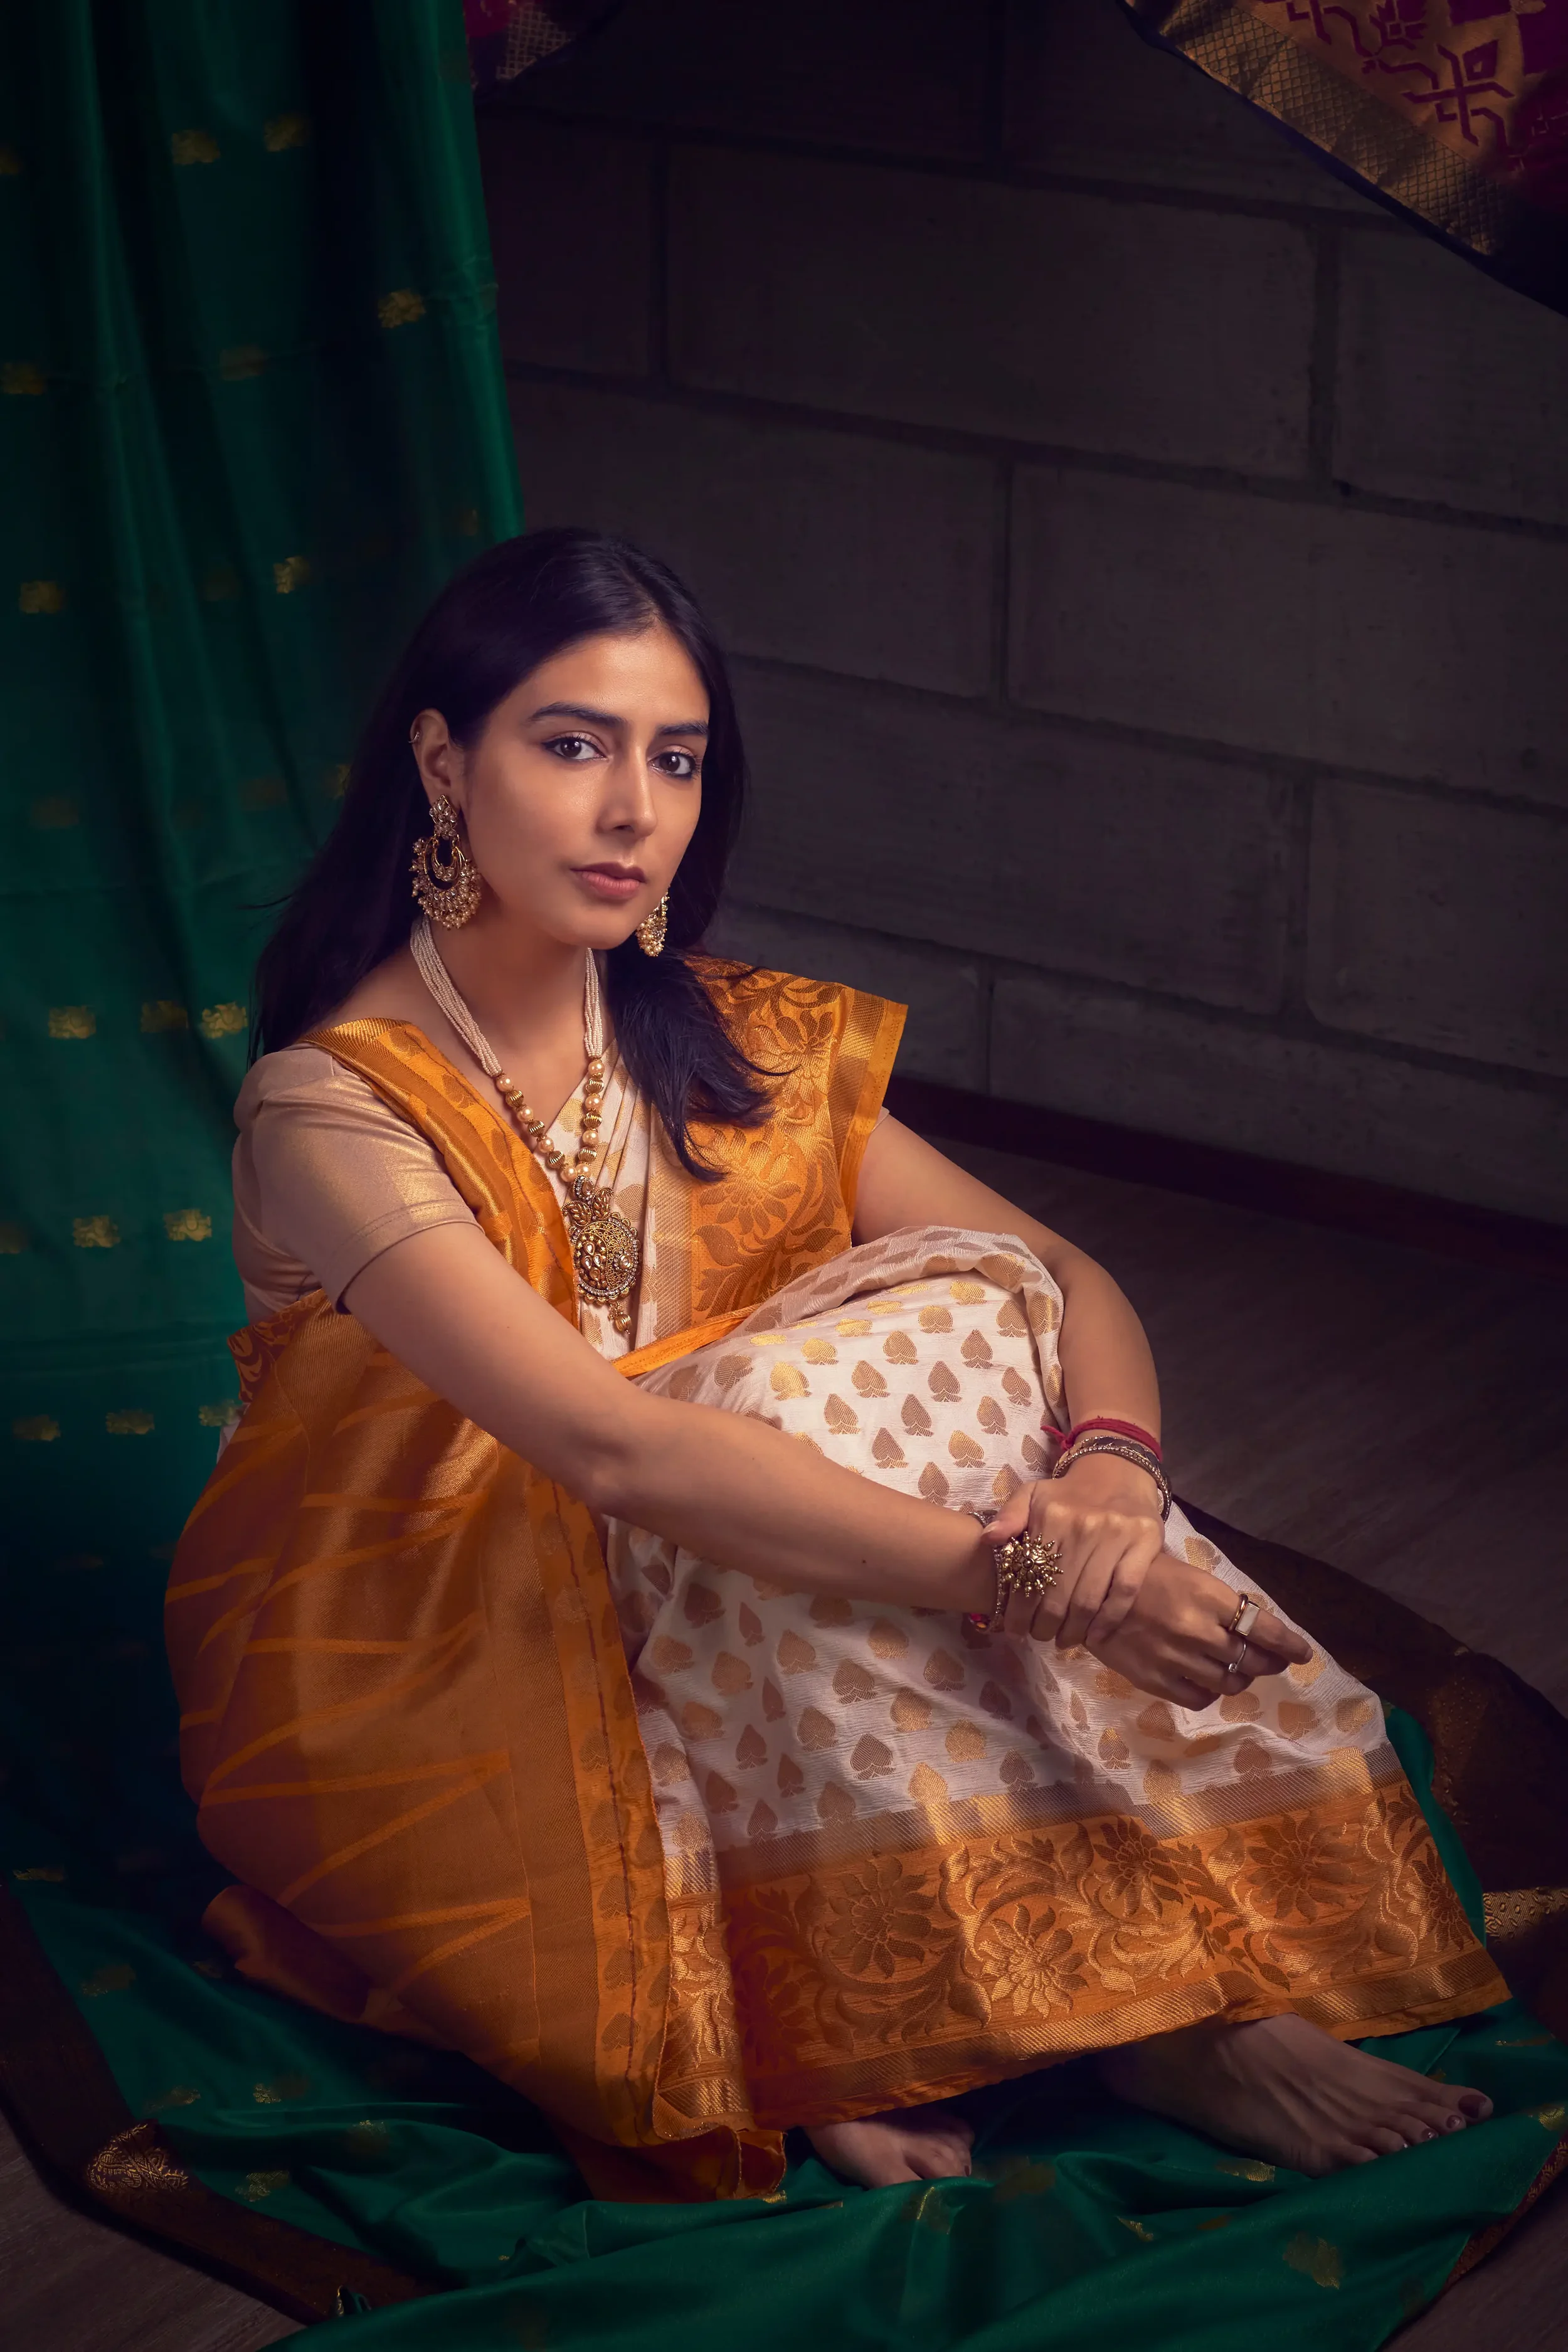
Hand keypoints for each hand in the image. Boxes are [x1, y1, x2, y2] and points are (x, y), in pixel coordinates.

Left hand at [984, 1453, 1165, 1648]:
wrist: (1117, 1473)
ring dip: (1074, 1630)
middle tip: (1040, 1637)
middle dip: (1045, 1626)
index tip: (1014, 1630)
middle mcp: (1085, 1526)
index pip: (1032, 1575)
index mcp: (1053, 1516)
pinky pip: (1125, 1592)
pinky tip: (1095, 1636)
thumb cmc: (1068, 1494)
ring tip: (1063, 1640)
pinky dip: (1109, 1620)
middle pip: (1060, 1595)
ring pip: (1090, 1600)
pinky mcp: (1145, 1544)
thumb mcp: (1032, 1494)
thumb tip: (988, 1540)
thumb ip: (1009, 1516)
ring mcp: (1117, 1536)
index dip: (1020, 1610)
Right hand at [1087, 1554, 1312, 1708]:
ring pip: (1229, 1682)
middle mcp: (1197, 1630)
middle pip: (1251, 1660)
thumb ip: (1221, 1602)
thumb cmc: (1140, 1573)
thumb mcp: (1188, 1574)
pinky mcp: (1155, 1680)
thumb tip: (1256, 1626)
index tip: (1302, 1653)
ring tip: (1237, 1670)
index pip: (1263, 1628)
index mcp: (1207, 1596)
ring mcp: (1176, 1659)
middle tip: (1270, 1660)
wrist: (1086, 1592)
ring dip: (1240, 1678)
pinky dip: (1210, 1692)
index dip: (1288, 1644)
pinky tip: (1206, 1680)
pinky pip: (1199, 1697)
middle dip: (1267, 1662)